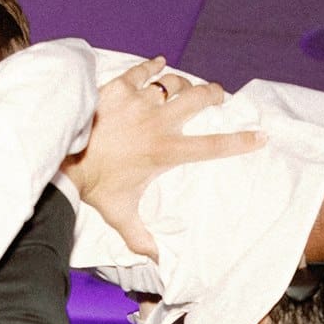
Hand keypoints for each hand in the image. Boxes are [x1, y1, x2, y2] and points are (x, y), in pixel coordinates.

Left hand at [65, 57, 261, 258]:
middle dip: (214, 94)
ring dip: (181, 83)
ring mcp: (139, 102)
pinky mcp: (118, 88)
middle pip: (198, 98)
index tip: (260, 135)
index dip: (240, 142)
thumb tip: (155, 260)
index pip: (211, 147)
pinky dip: (152, 65)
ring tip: (182, 86)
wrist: (63, 158)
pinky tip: (157, 63)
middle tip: (217, 95)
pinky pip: (142, 70)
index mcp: (166, 152)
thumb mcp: (120, 214)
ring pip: (173, 82)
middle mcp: (158, 123)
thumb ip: (140, 236)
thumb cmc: (93, 186)